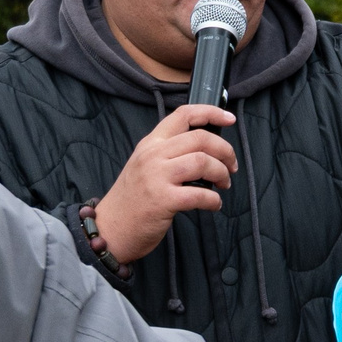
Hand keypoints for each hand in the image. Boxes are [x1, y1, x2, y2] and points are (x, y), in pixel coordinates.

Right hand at [89, 105, 237, 262]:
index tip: (229, 118)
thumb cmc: (132, 200)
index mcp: (150, 143)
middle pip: (200, 138)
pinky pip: (201, 194)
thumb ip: (169, 153)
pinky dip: (214, 200)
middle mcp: (153, 155)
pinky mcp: (164, 200)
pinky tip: (213, 204)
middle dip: (225, 151)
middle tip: (231, 166)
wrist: (110, 229)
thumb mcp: (144, 165)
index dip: (210, 112)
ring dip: (222, 173)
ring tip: (223, 184)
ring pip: (203, 162)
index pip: (183, 115)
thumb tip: (206, 149)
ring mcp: (157, 177)